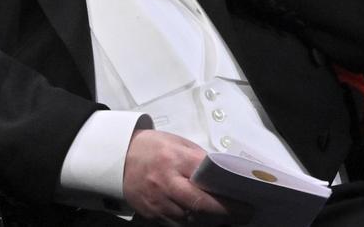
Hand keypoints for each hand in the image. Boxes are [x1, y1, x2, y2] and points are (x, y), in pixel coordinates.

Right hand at [122, 130, 249, 224]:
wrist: (118, 158)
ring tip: (227, 219)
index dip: (228, 195)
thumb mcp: (178, 144)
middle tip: (243, 215)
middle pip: (200, 206)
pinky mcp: (151, 215)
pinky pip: (177, 224)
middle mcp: (166, 184)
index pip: (207, 181)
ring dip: (211, 221)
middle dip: (225, 213)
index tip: (246, 201)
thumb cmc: (152, 147)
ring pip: (190, 220)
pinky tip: (205, 220)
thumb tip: (222, 176)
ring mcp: (157, 202)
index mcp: (175, 160)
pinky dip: (193, 223)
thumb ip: (199, 160)